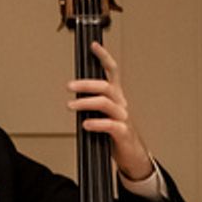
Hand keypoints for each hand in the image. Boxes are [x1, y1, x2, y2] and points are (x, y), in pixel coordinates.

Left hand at [67, 42, 154, 181]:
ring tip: (71, 106)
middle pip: (105, 86)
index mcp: (116, 96)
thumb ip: (93, 103)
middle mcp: (121, 104)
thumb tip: (74, 94)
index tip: (93, 46)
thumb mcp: (104, 114)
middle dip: (85, 84)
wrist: (132, 155)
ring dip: (85, 103)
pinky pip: (110, 125)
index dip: (104, 57)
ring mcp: (123, 118)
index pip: (112, 71)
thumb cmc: (116, 133)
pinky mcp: (123, 133)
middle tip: (69, 86)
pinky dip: (96, 123)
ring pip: (105, 103)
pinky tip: (85, 124)